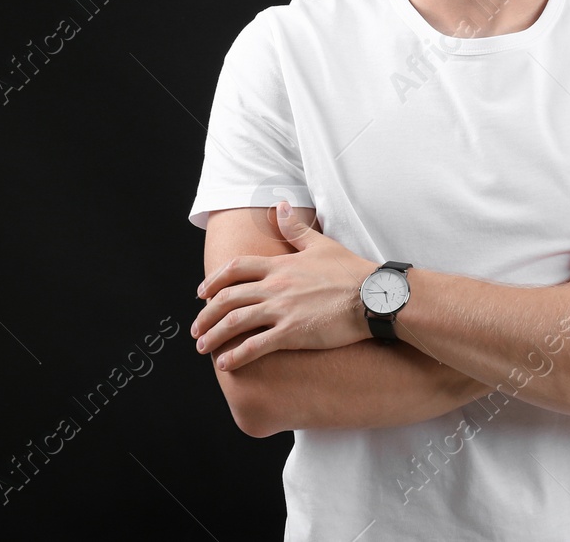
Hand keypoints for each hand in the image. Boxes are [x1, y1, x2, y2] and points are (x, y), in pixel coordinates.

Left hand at [192, 202, 374, 370]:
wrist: (373, 295)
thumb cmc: (351, 271)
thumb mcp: (321, 244)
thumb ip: (295, 228)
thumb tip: (280, 205)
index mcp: (280, 265)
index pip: (235, 268)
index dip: (214, 280)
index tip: (201, 293)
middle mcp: (275, 286)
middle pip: (228, 297)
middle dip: (206, 314)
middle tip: (196, 327)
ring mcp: (282, 309)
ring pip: (235, 321)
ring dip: (214, 335)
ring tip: (203, 347)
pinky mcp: (292, 332)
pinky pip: (256, 345)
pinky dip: (237, 355)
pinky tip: (226, 365)